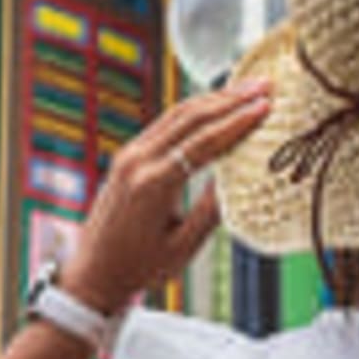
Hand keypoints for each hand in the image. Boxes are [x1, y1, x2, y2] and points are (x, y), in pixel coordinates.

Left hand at [57, 79, 275, 312]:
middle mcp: (138, 162)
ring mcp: (129, 155)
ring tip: (246, 88)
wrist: (93, 273)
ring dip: (212, 99)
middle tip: (264, 85)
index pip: (203, 142)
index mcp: (153, 184)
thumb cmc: (138, 268)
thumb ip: (212, 211)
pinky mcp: (127, 156)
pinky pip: (164, 124)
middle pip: (190, 117)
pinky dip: (192, 111)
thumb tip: (243, 178)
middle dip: (230, 98)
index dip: (237, 121)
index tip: (265, 106)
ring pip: (175, 115)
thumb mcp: (183, 246)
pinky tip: (213, 105)